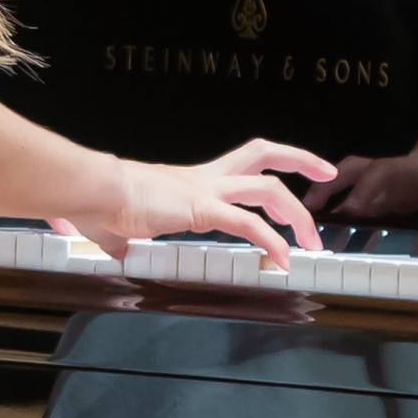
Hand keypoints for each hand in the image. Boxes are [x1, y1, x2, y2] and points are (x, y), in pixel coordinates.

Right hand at [0, 138, 334, 270]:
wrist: (89, 190)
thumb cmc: (98, 203)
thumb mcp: (119, 227)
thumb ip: (126, 240)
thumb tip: (117, 252)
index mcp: (194, 180)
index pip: (245, 161)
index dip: (275, 162)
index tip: (297, 173)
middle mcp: (206, 178)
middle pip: (265, 156)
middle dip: (302, 162)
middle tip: (328, 176)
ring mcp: (205, 190)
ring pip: (268, 189)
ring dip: (297, 214)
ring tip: (311, 244)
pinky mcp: (200, 208)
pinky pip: (247, 224)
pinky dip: (270, 241)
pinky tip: (281, 261)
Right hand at [305, 76, 417, 223]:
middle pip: (388, 172)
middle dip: (367, 193)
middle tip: (346, 215)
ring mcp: (406, 162)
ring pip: (367, 170)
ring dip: (338, 187)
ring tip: (313, 208)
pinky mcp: (401, 168)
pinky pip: (367, 175)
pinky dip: (341, 187)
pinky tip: (322, 206)